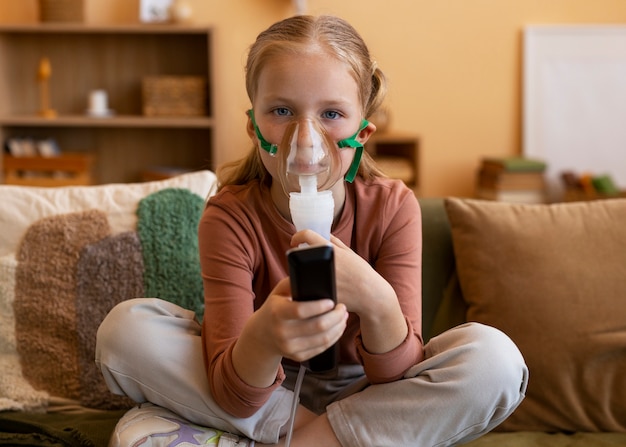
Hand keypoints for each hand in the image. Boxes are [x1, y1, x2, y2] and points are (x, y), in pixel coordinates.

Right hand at [233, 276, 347, 387]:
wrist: (262, 335)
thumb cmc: (275, 307)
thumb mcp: (278, 292)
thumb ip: (292, 282)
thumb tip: (311, 273)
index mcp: (277, 313)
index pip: (301, 311)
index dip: (320, 306)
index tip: (332, 301)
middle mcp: (282, 332)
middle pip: (318, 326)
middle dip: (336, 316)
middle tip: (343, 308)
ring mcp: (290, 347)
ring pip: (323, 339)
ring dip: (339, 327)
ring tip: (343, 316)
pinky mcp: (298, 356)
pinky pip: (322, 348)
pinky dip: (334, 337)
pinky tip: (338, 328)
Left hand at [290, 230, 407, 355]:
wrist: (371, 295)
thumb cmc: (361, 273)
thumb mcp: (350, 253)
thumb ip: (335, 242)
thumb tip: (322, 233)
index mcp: (331, 250)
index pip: (306, 235)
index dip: (297, 236)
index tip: (295, 242)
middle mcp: (324, 262)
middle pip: (300, 255)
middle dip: (298, 258)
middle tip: (302, 262)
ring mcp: (321, 279)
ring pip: (300, 272)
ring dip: (301, 273)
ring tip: (309, 276)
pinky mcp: (320, 294)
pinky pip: (307, 289)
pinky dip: (307, 288)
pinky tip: (314, 289)